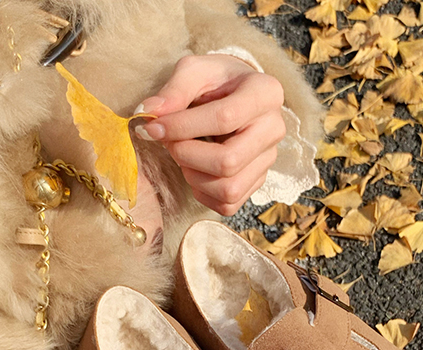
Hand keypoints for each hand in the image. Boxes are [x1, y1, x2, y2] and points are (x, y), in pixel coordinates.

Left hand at [134, 54, 286, 215]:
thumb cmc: (215, 81)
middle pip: (228, 162)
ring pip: (229, 189)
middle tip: (170, 143)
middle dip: (188, 156)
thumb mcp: (195, 71)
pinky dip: (203, 193)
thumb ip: (173, 90)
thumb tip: (148, 111)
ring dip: (194, 177)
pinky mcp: (258, 182)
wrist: (235, 95)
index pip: (224, 118)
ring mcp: (268, 159)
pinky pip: (228, 204)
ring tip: (183, 156)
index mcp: (265, 93)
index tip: (152, 128)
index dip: (182, 127)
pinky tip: (195, 171)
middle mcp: (274, 129)